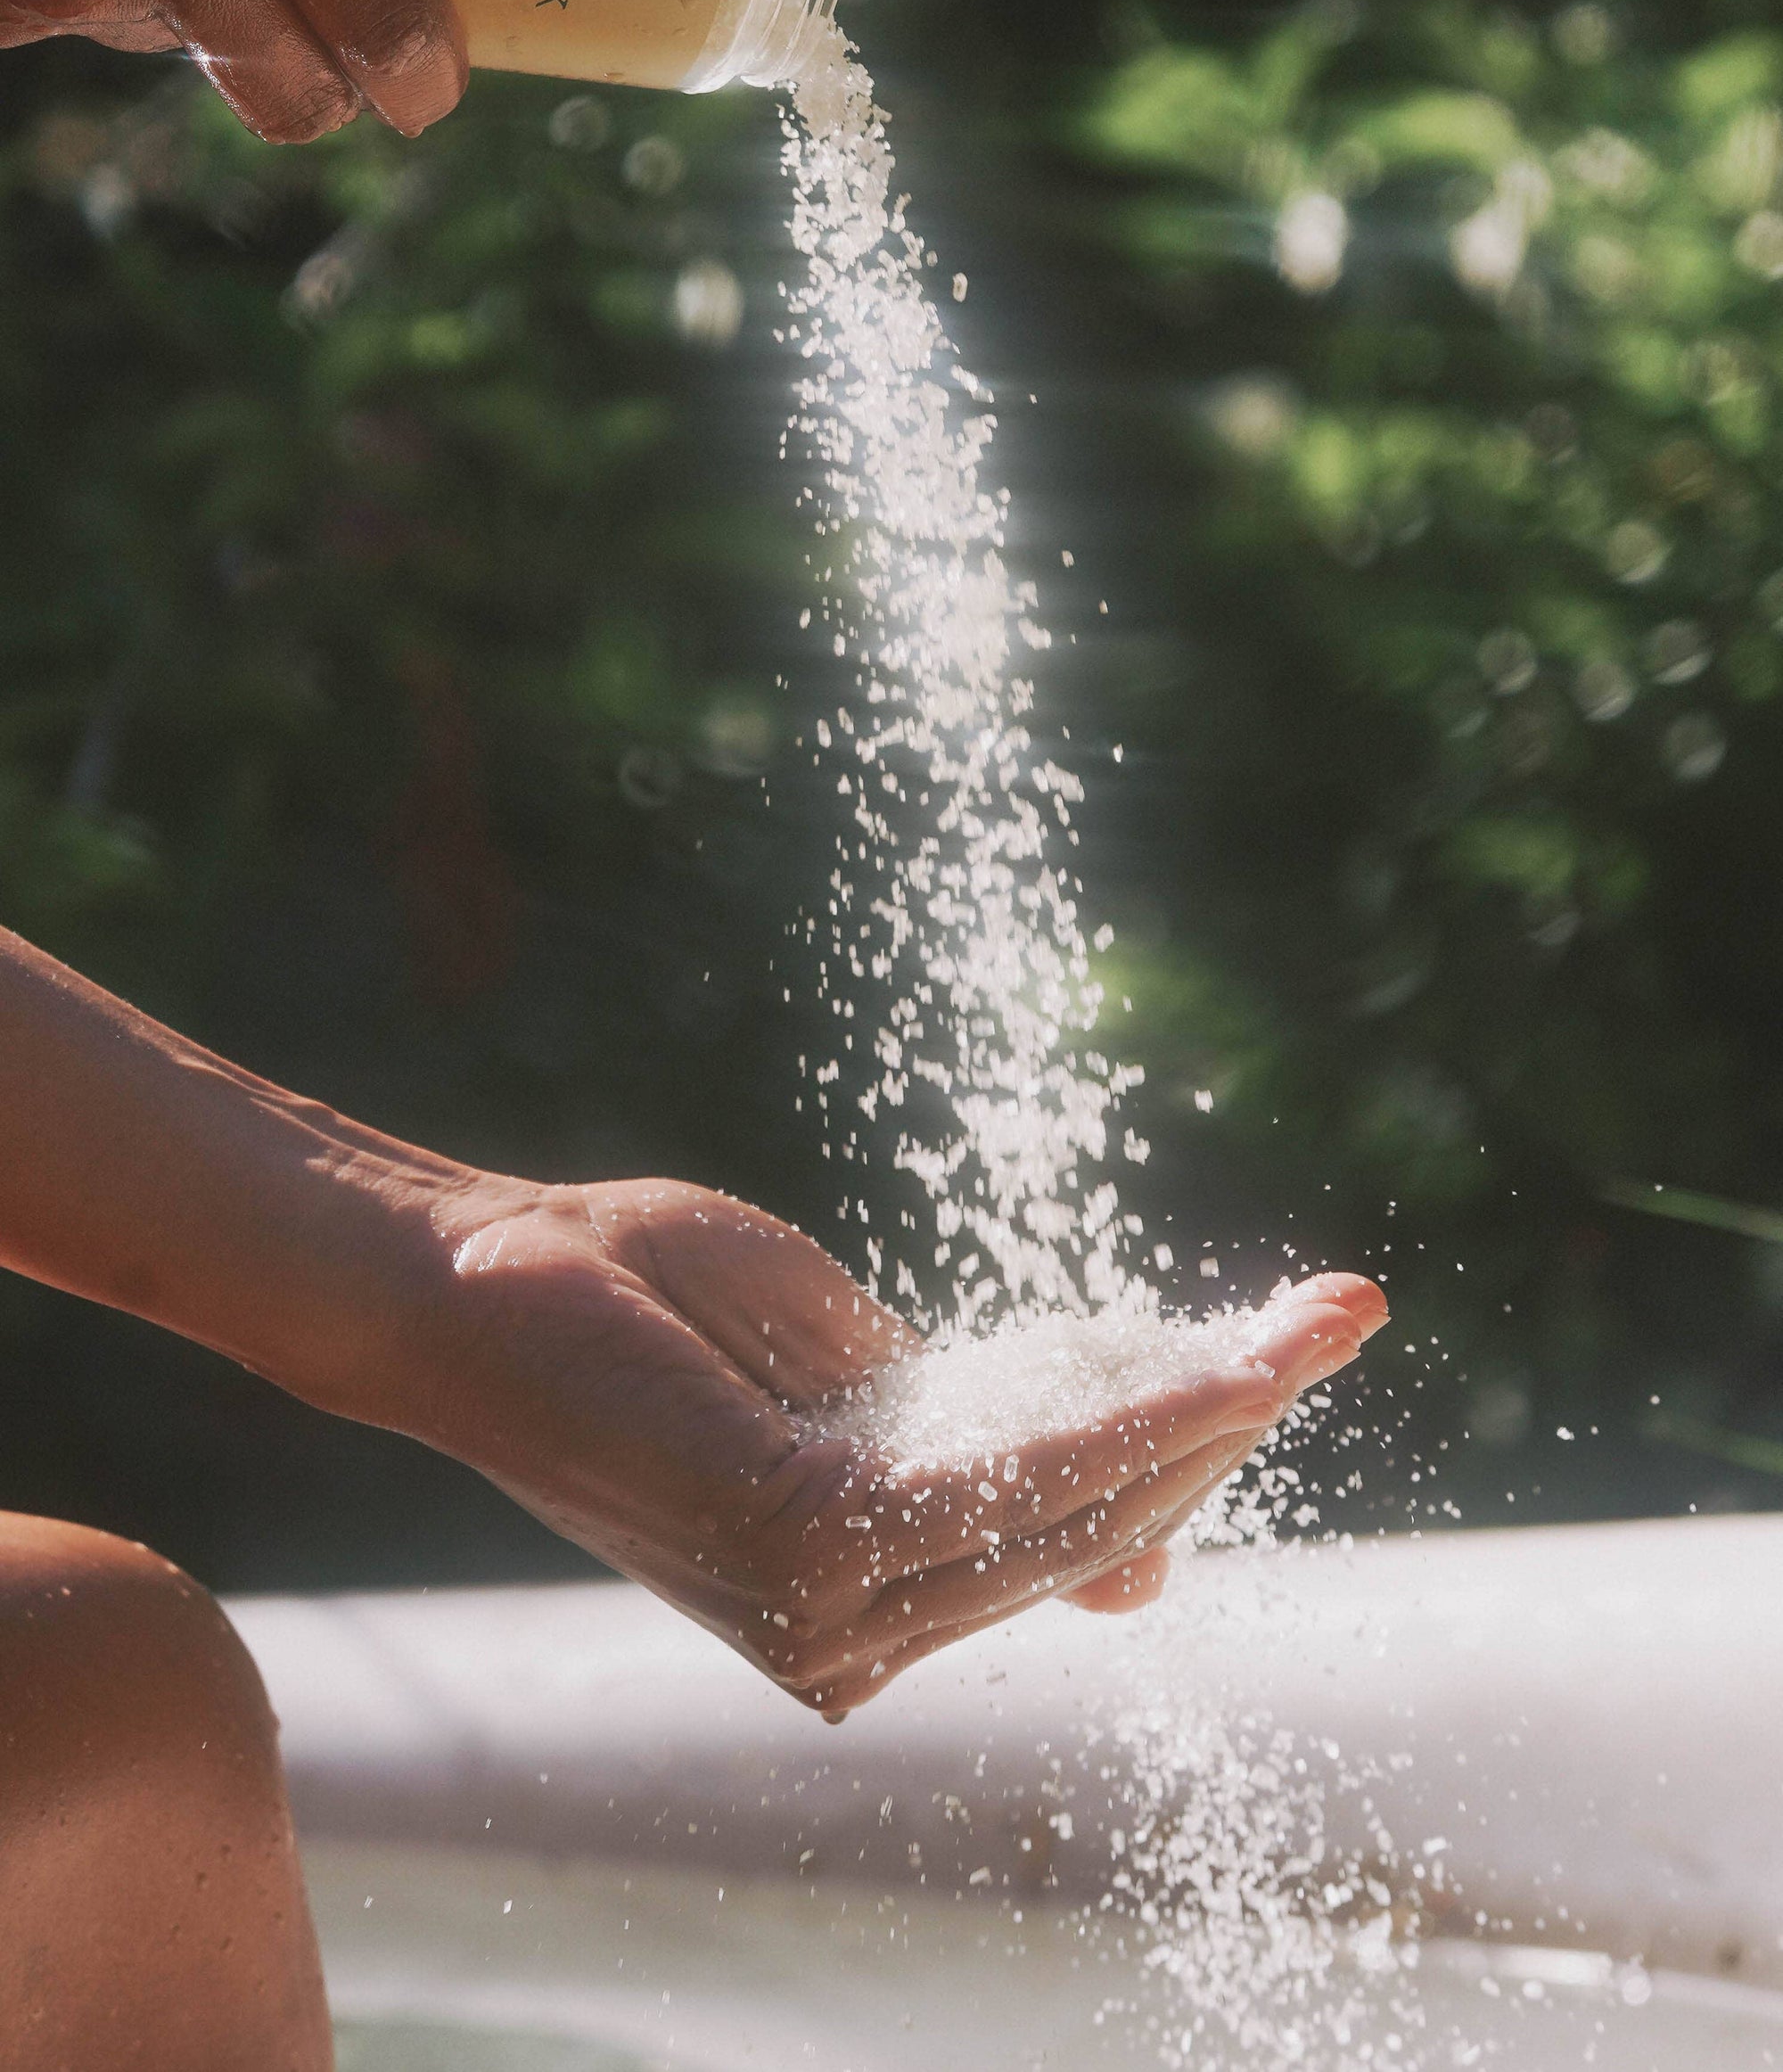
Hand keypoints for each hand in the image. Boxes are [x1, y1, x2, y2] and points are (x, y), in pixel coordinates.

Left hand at [407, 1175, 1387, 1712]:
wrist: (474, 1275)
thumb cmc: (641, 1301)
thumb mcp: (842, 1375)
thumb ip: (976, 1450)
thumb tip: (1136, 1553)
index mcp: (863, 1588)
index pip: (1065, 1534)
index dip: (1188, 1450)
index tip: (1293, 1356)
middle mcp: (854, 1631)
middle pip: (1093, 1529)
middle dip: (1223, 1422)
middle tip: (1336, 1319)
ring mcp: (833, 1603)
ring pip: (1076, 1506)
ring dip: (1208, 1413)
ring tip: (1311, 1330)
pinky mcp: (810, 1540)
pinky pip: (1015, 1474)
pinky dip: (1125, 1416)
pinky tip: (1210, 1365)